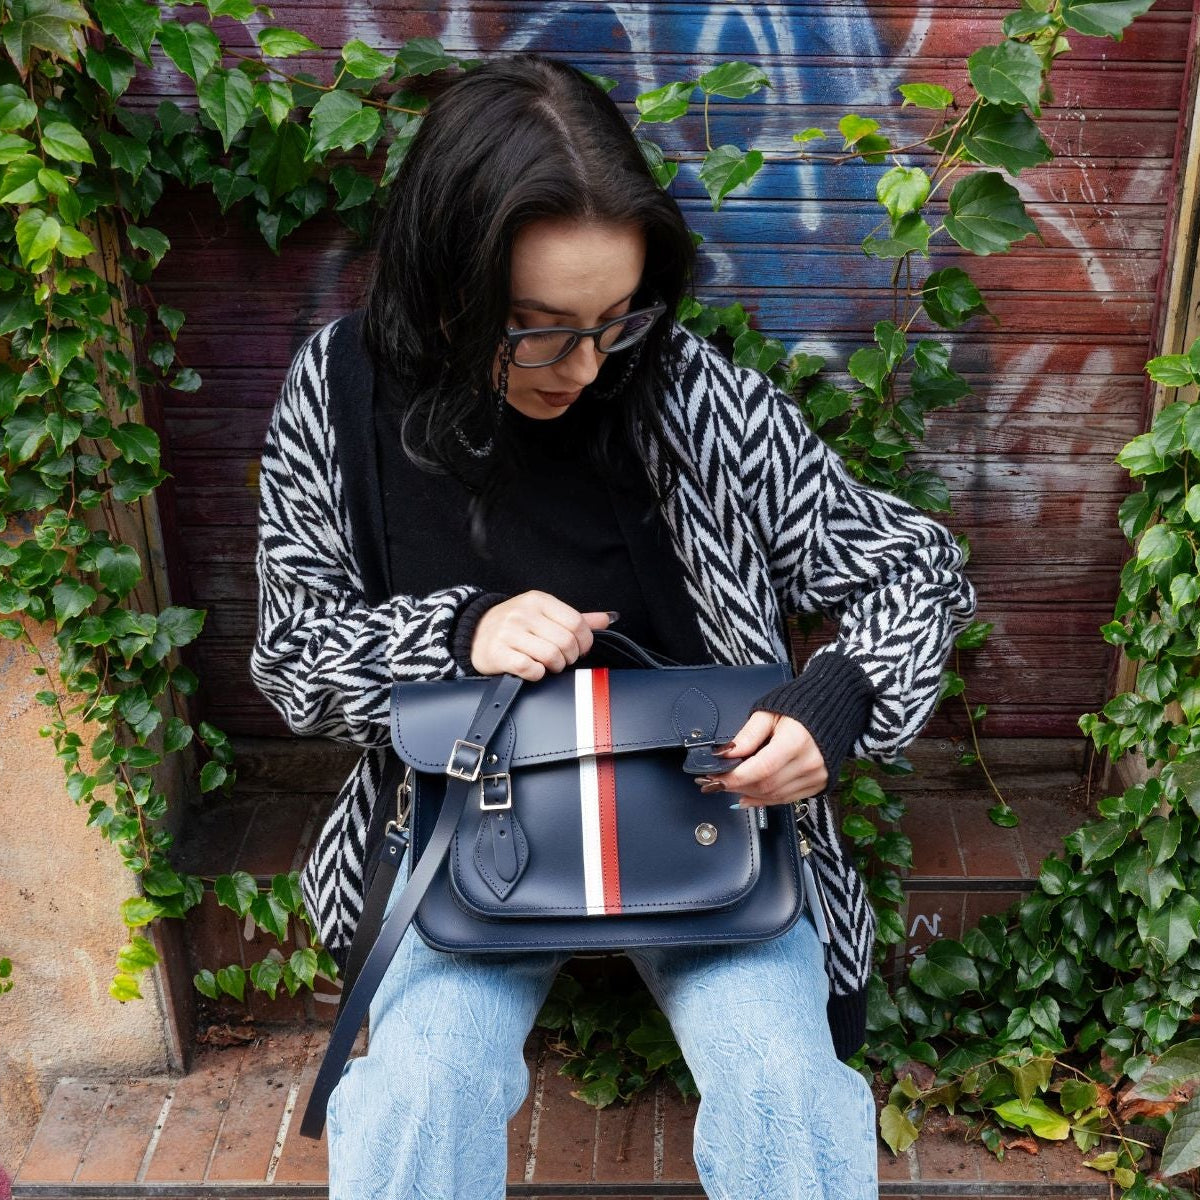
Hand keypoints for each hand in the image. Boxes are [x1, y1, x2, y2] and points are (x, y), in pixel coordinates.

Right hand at [471, 590, 612, 679]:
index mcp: (538, 600)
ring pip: (551, 656)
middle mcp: (523, 613)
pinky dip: (537, 674)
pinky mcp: (498, 653)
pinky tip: (533, 670)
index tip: (580, 650)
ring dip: (555, 667)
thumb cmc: (514, 625)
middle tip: (563, 660)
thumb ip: (576, 618)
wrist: (474, 632)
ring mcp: (508, 632)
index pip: (576, 623)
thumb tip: (608, 618)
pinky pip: (530, 668)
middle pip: (566, 642)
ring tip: (549, 665)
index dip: (585, 642)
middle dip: (570, 657)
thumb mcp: (543, 614)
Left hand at [696, 710, 826, 806]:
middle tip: (718, 781)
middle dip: (737, 786)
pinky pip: (787, 799)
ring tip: (732, 786)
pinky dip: (765, 799)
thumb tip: (725, 754)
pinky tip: (749, 795)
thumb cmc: (798, 708)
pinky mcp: (819, 783)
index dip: (735, 777)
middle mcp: (809, 762)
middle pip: (766, 785)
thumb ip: (747, 736)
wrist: (831, 709)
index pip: (761, 769)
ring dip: (749, 793)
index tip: (715, 777)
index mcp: (796, 740)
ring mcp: (816, 775)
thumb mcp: (767, 713)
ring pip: (775, 795)